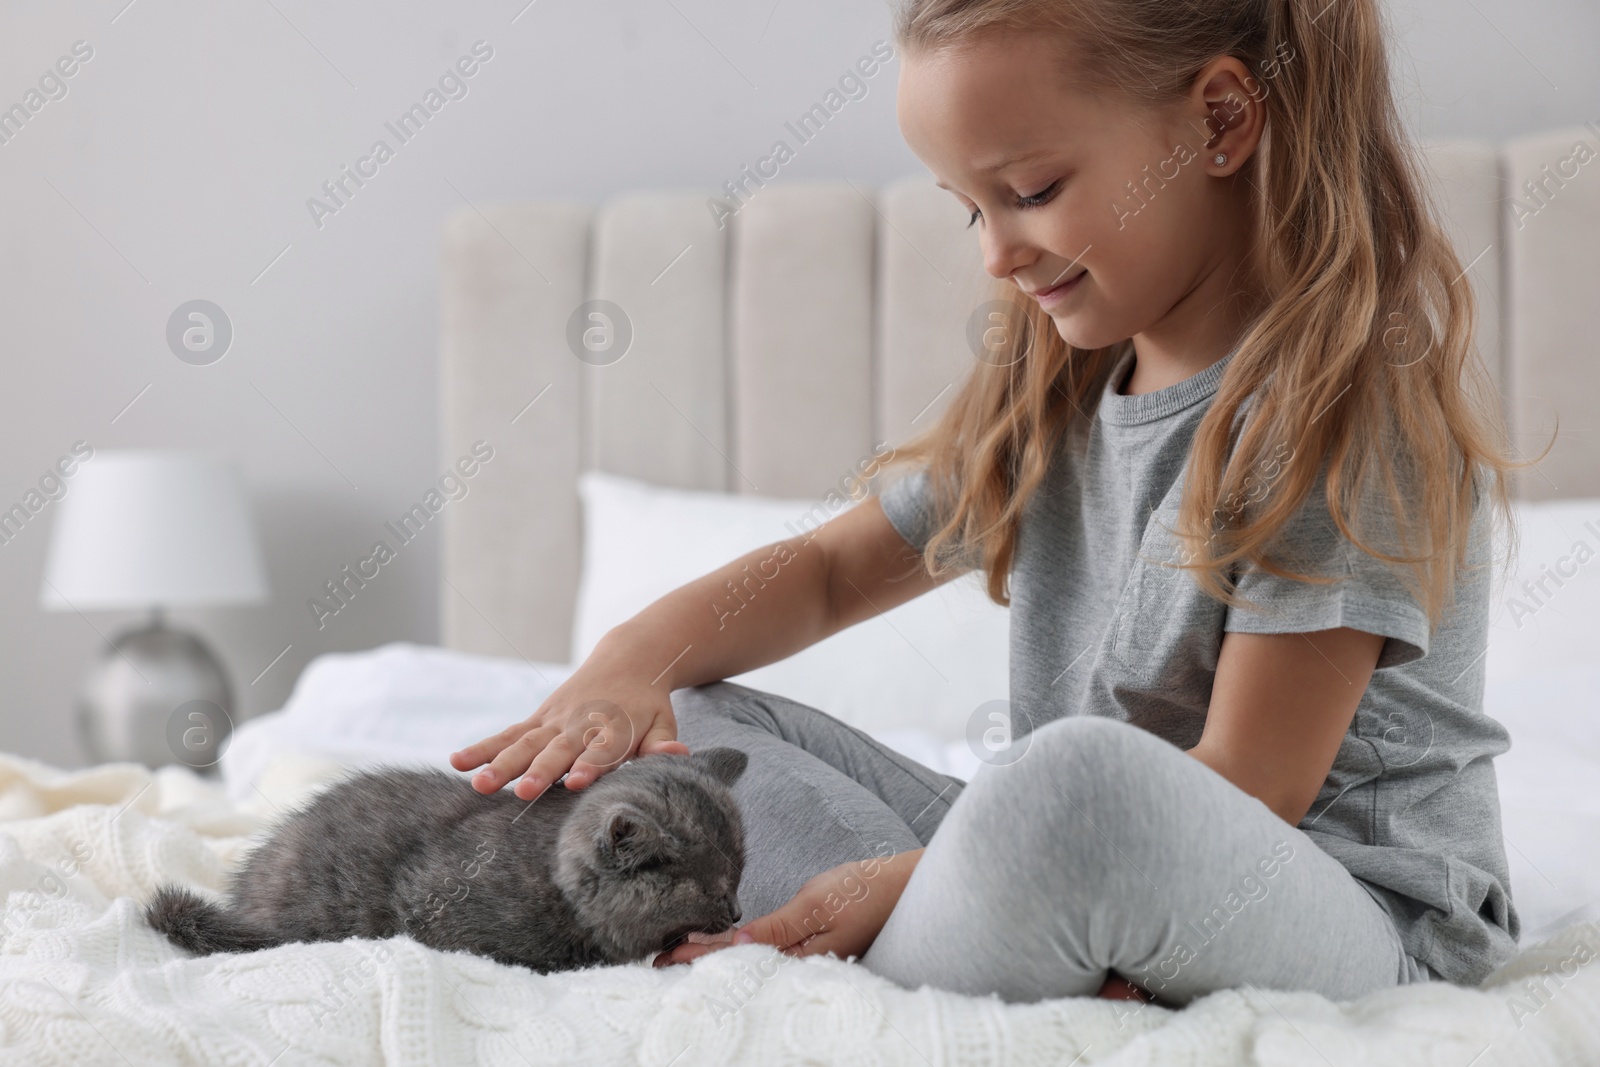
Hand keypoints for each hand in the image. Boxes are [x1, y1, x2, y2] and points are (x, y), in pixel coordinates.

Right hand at [448, 646, 687, 799]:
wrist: (628, 659)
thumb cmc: (648, 704)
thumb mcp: (664, 721)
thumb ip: (663, 743)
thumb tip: (678, 755)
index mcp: (614, 729)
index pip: (603, 750)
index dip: (591, 765)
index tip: (576, 782)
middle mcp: (580, 724)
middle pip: (558, 750)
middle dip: (541, 770)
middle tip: (524, 792)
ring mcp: (555, 720)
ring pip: (525, 743)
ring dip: (502, 763)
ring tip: (480, 785)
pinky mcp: (539, 719)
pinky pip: (508, 734)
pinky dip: (483, 747)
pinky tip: (457, 763)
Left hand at [652, 848, 923, 966]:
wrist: (906, 886)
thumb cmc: (866, 890)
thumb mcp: (818, 904)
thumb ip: (778, 929)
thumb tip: (736, 945)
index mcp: (799, 958)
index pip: (738, 959)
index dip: (700, 957)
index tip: (665, 957)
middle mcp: (799, 962)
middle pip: (740, 965)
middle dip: (700, 963)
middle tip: (659, 962)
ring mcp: (807, 954)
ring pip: (752, 959)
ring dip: (718, 957)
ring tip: (682, 956)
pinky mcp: (813, 943)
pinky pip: (770, 951)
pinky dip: (743, 949)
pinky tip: (728, 947)